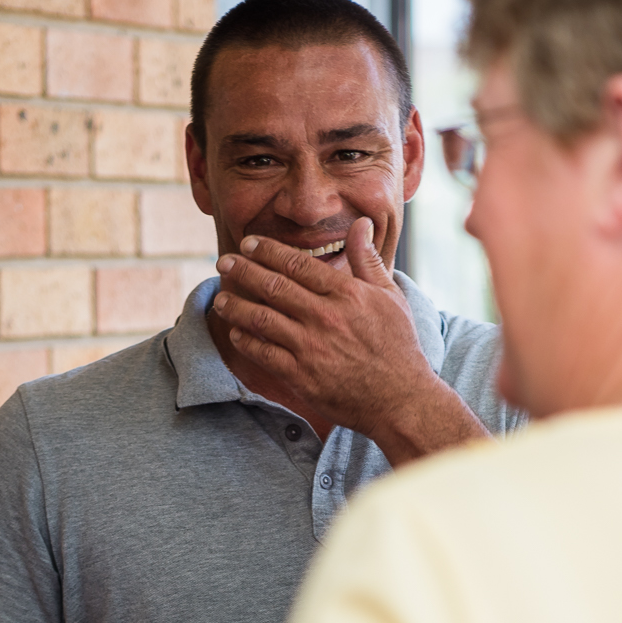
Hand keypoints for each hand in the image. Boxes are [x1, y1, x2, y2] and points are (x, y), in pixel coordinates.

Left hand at [212, 220, 485, 464]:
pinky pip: (264, 354)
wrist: (400, 399)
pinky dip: (246, 341)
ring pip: (262, 319)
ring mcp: (311, 347)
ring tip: (220, 298)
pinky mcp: (301, 376)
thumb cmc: (398, 345)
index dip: (268, 251)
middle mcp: (325, 317)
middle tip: (224, 262)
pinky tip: (236, 333)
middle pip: (273, 286)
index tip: (249, 243)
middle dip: (243, 270)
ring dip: (236, 306)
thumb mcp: (390, 296)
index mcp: (347, 294)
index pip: (297, 264)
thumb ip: (367, 259)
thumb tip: (361, 223)